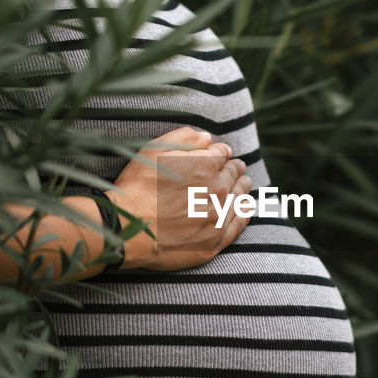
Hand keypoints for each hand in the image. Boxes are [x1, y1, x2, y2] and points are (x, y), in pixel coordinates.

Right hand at [109, 126, 251, 270]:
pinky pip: (238, 224)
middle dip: (235, 168)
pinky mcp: (215, 240)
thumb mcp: (154, 151)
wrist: (130, 227)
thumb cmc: (137, 187)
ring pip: (239, 197)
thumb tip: (207, 137)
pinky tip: (247, 207)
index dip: (220, 152)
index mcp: (205, 165)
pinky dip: (245, 212)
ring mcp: (218, 216)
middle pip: (232, 175)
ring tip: (246, 182)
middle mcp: (217, 190)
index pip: (221, 154)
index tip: (221, 154)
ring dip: (243, 187)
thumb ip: (184, 139)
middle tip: (238, 167)